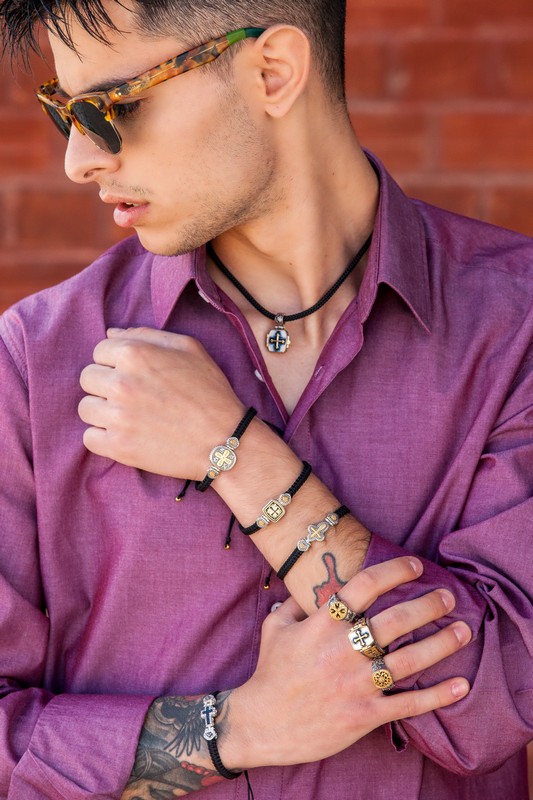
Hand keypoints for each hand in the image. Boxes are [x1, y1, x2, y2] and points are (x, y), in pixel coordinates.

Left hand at [78, 327, 244, 478]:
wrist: (225, 439)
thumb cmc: (211, 392)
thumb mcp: (190, 348)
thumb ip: (148, 335)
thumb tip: (112, 334)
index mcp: (134, 354)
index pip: (99, 351)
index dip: (115, 361)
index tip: (134, 374)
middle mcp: (121, 383)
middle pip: (87, 378)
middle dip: (105, 384)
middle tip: (131, 395)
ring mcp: (118, 417)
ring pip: (85, 408)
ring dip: (102, 410)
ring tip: (127, 416)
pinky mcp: (118, 447)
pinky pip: (89, 438)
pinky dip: (102, 437)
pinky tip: (124, 434)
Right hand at [224, 557, 470, 768]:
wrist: (262, 724)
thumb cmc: (270, 672)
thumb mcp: (275, 627)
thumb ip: (294, 603)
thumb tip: (310, 585)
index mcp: (322, 624)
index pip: (364, 586)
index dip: (394, 571)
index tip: (415, 565)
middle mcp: (343, 650)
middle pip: (396, 620)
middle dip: (428, 605)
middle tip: (448, 596)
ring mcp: (356, 683)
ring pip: (409, 660)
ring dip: (441, 644)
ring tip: (463, 630)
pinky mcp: (365, 714)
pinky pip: (408, 704)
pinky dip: (437, 696)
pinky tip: (460, 685)